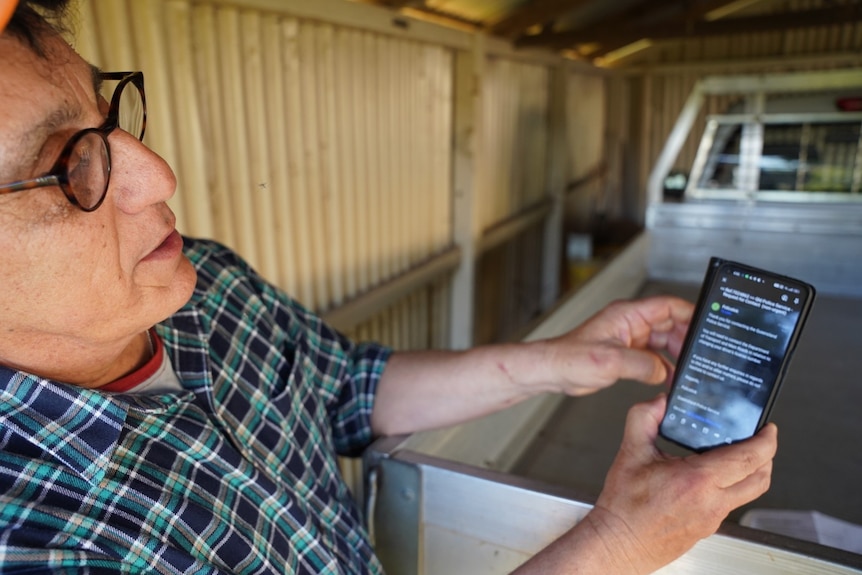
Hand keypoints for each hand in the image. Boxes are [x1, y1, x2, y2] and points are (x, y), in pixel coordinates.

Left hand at [543, 296, 693, 395]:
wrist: (552, 371)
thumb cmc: (570, 358)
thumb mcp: (611, 361)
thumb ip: (642, 364)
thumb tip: (663, 371)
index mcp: (627, 315)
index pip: (668, 306)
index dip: (689, 313)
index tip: (707, 324)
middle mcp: (630, 323)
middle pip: (670, 324)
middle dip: (687, 338)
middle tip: (701, 354)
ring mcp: (629, 338)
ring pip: (664, 341)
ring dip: (677, 353)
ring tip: (691, 367)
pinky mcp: (626, 353)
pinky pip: (653, 356)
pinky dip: (665, 365)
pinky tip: (672, 377)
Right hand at [585, 395, 776, 573]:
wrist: (619, 543)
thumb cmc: (624, 507)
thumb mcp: (630, 452)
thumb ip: (644, 418)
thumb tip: (660, 401)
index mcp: (697, 480)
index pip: (748, 458)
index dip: (766, 441)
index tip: (767, 428)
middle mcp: (712, 501)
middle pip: (760, 478)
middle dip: (767, 455)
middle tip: (760, 439)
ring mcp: (713, 518)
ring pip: (750, 493)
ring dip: (754, 472)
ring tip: (742, 456)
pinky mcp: (708, 527)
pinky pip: (732, 504)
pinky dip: (734, 486)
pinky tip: (715, 477)